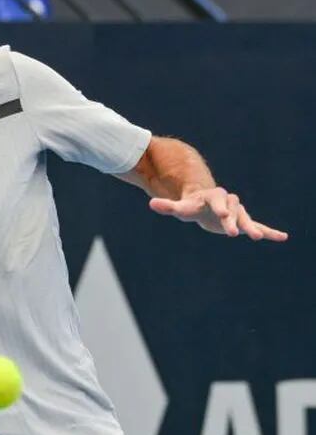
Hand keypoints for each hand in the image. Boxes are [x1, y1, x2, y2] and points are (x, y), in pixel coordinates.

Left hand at [149, 187, 287, 240]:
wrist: (204, 204)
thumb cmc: (191, 205)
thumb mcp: (180, 207)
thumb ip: (168, 206)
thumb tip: (152, 203)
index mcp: (213, 197)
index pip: (218, 200)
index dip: (220, 207)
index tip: (222, 214)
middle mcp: (229, 203)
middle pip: (233, 210)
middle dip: (234, 221)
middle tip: (234, 233)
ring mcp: (238, 212)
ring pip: (246, 219)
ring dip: (252, 228)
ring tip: (258, 237)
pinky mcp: (243, 222)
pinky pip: (258, 226)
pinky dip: (269, 231)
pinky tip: (282, 237)